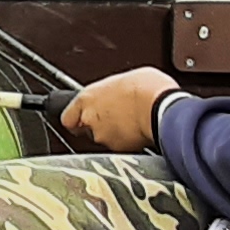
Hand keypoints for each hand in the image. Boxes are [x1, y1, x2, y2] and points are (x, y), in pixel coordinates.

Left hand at [61, 67, 179, 152]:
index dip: (75, 119)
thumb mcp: (124, 79)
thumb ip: (112, 90)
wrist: (162, 107)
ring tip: (131, 124)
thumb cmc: (147, 88)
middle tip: (115, 119)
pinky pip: (120, 150)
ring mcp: (104, 137)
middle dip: (99, 127)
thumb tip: (117, 92)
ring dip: (114, 135)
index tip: (80, 119)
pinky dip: (128, 144)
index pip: (67, 118)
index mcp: (87, 98)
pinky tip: (139, 133)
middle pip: (86, 131)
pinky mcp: (119, 151)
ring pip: (104, 141)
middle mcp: (90, 120)